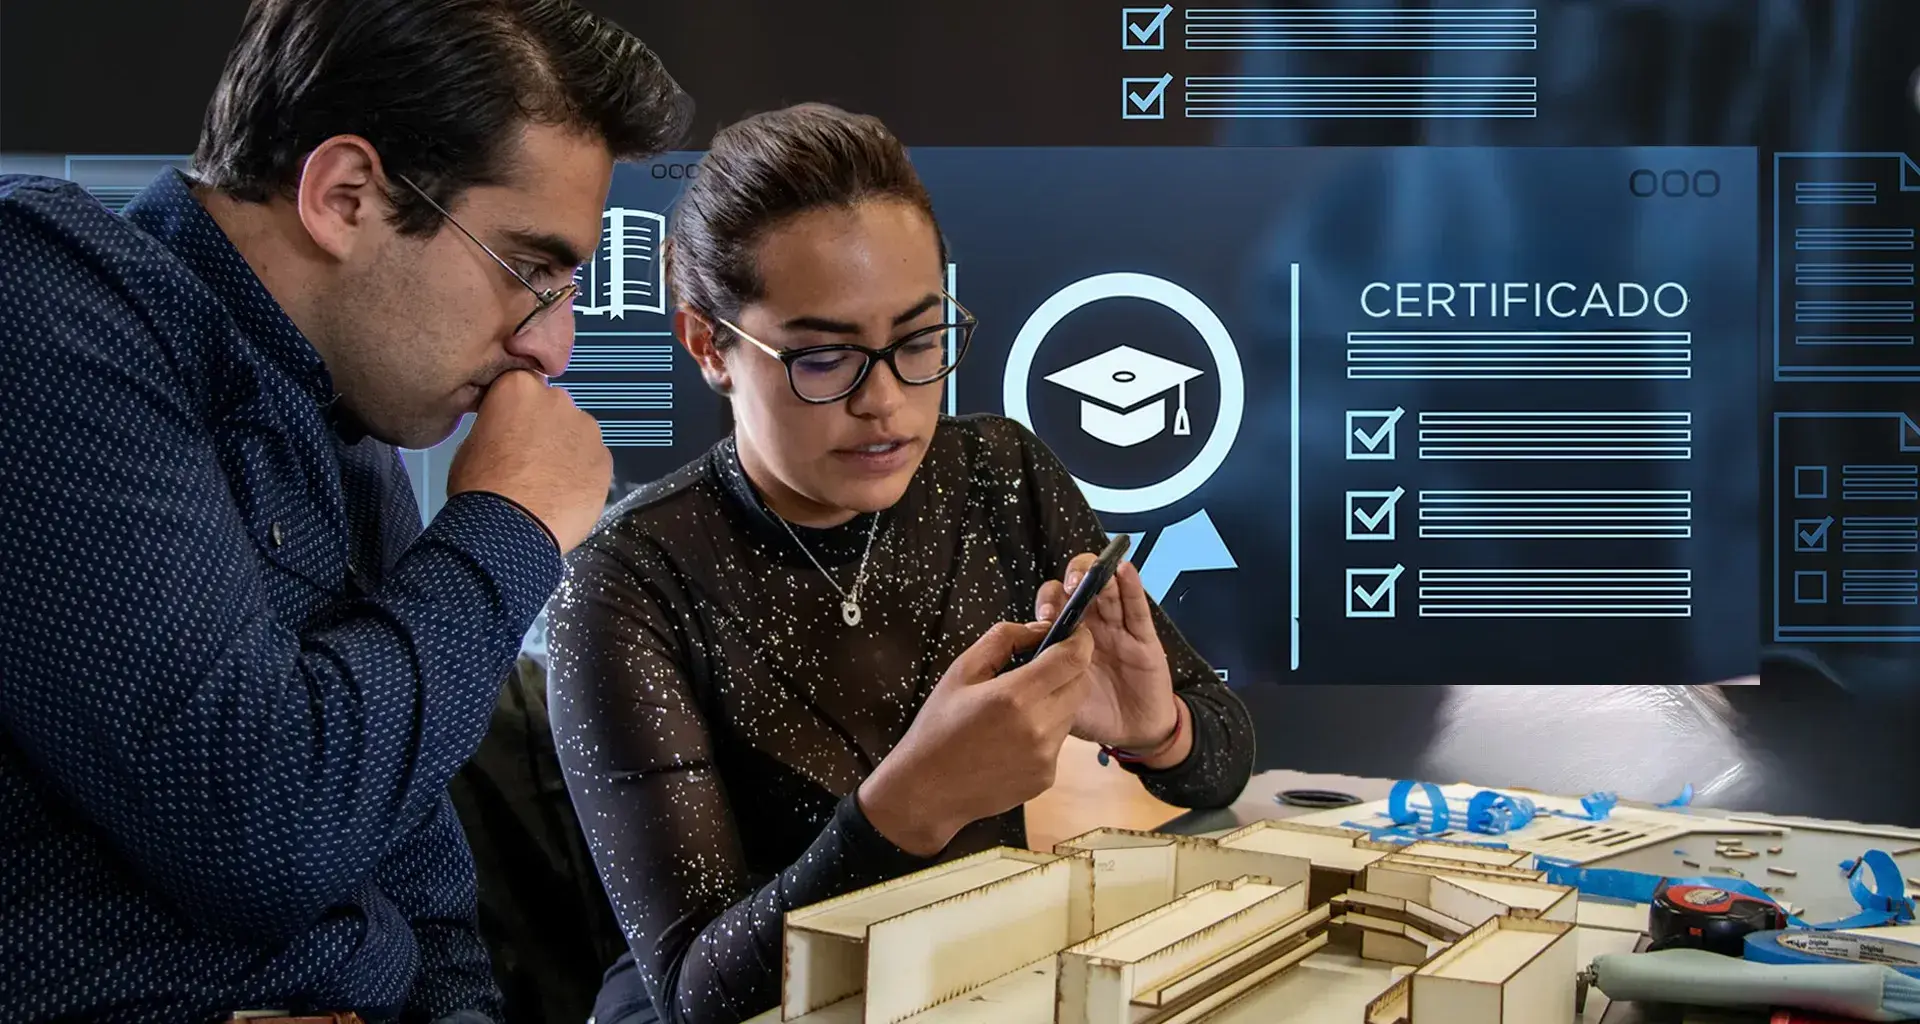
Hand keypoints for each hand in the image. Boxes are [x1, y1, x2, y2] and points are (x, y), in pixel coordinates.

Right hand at [446, 370, 610, 552]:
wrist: (512, 530)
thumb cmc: (480, 486)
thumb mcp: (470, 445)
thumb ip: (496, 426)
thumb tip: (506, 433)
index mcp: (519, 388)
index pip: (520, 386)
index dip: (515, 410)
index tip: (509, 429)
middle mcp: (559, 400)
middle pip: (552, 408)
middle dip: (543, 428)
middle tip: (527, 458)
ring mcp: (587, 429)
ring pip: (577, 434)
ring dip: (566, 449)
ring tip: (549, 481)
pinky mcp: (606, 459)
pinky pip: (592, 460)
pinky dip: (582, 472)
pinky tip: (566, 494)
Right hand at [857, 621, 1094, 856]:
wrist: (927, 790)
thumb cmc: (938, 726)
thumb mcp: (962, 670)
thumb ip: (1004, 639)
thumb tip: (1042, 629)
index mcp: (1015, 696)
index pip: (1074, 659)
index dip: (1080, 640)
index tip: (1074, 633)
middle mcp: (1038, 728)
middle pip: (1080, 685)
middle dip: (1067, 671)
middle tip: (1038, 671)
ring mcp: (1045, 756)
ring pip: (1070, 713)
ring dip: (1054, 702)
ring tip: (1015, 711)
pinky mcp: (1046, 777)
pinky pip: (1058, 742)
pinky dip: (1044, 732)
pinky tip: (1012, 739)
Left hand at [1036, 555, 1186, 765]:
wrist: (1132, 733)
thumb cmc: (1094, 714)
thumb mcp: (1061, 699)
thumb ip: (1044, 682)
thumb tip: (1017, 672)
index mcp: (1067, 638)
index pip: (1055, 605)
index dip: (1049, 603)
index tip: (1045, 616)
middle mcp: (1092, 626)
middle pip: (1080, 588)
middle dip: (1073, 580)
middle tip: (1070, 588)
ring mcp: (1118, 629)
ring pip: (1108, 591)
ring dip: (1099, 577)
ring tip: (1091, 573)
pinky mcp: (1144, 639)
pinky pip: (1137, 609)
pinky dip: (1131, 587)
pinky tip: (1123, 570)